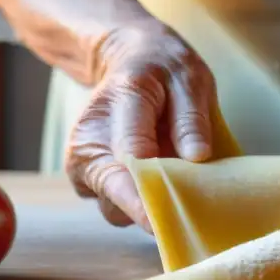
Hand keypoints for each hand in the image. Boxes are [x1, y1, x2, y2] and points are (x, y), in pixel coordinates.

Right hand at [64, 19, 216, 230]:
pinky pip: (117, 208)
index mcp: (122, 100)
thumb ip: (191, 118)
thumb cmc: (165, 71)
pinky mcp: (88, 183)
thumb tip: (197, 156)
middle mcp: (89, 138)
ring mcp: (83, 164)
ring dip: (147, 208)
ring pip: (116, 209)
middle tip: (189, 215)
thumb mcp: (190, 80)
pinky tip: (158, 187)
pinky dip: (140, 205)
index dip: (153, 190)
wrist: (129, 61)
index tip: (172, 218)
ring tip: (175, 189)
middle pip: (116, 193)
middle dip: (152, 209)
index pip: (133, 151)